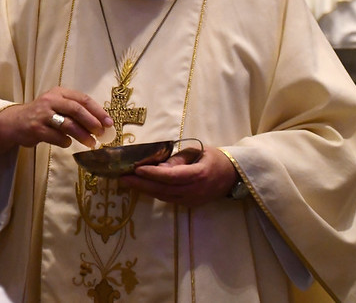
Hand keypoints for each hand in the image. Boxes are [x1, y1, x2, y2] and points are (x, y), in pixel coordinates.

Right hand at [0, 86, 113, 158]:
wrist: (15, 122)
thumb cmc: (43, 114)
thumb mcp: (57, 104)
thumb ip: (75, 109)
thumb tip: (101, 123)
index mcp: (59, 92)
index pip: (83, 99)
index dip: (98, 111)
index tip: (108, 122)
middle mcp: (50, 100)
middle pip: (76, 110)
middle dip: (92, 122)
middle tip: (101, 133)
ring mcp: (42, 115)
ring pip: (68, 125)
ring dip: (83, 135)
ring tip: (91, 143)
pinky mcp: (36, 129)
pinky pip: (57, 137)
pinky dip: (66, 141)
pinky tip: (68, 143)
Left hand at [118, 146, 237, 206]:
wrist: (233, 176)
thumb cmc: (215, 158)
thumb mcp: (199, 151)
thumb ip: (179, 159)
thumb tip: (159, 165)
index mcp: (199, 174)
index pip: (172, 176)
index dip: (154, 174)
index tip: (137, 169)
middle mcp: (194, 190)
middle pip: (163, 189)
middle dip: (141, 183)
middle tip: (122, 177)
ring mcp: (192, 200)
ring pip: (164, 196)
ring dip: (144, 189)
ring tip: (127, 181)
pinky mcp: (189, 204)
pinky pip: (168, 199)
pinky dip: (154, 192)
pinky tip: (142, 186)